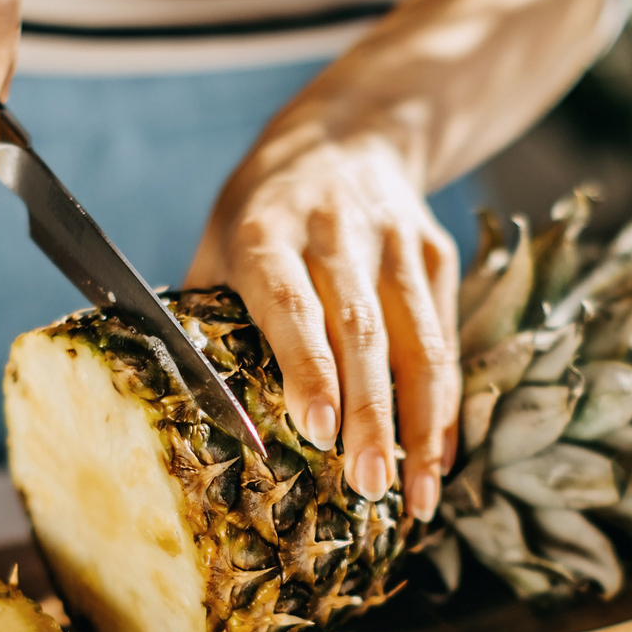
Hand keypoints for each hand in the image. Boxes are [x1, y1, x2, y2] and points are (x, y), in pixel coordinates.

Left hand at [186, 125, 460, 521]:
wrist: (350, 134)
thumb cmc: (264, 211)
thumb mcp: (220, 242)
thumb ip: (208, 318)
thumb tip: (187, 413)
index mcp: (268, 229)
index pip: (292, 301)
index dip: (308, 366)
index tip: (318, 428)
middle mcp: (337, 232)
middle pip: (362, 329)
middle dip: (370, 414)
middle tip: (369, 487)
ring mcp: (395, 243)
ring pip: (418, 341)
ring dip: (419, 424)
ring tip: (415, 497)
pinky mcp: (437, 257)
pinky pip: (444, 342)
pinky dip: (442, 406)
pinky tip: (436, 461)